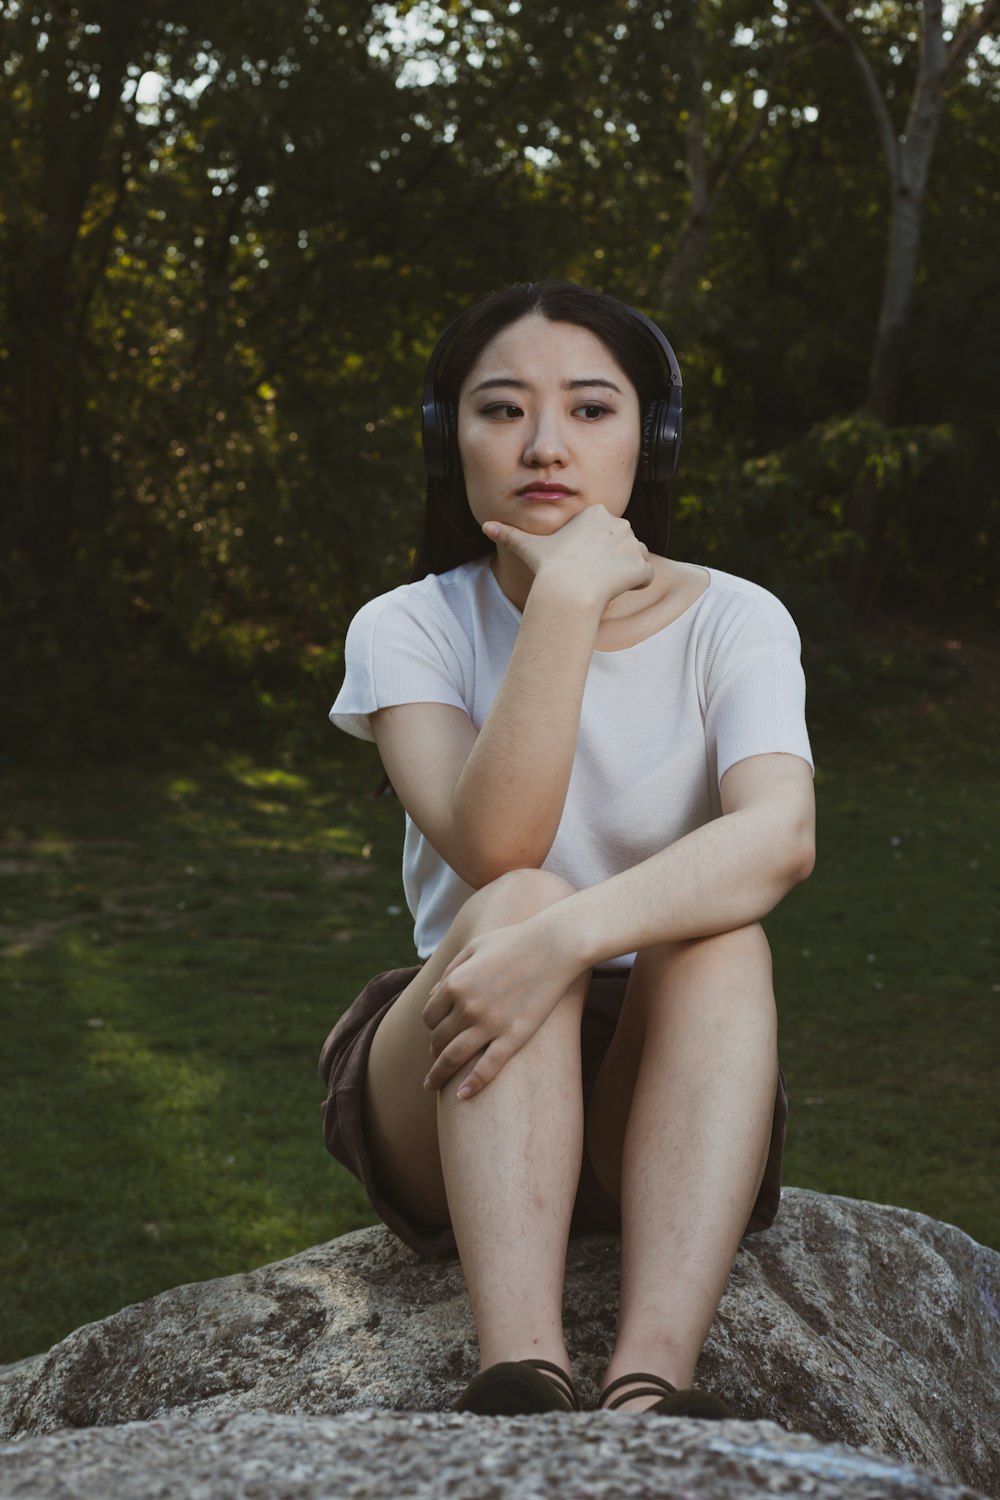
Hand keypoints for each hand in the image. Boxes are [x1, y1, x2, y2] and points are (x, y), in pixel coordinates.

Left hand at [421, 916, 585, 1099]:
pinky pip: (487, 1068)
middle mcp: (467, 1007)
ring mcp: (490, 1024)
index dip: (431, 1025)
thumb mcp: (474, 948)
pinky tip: (462, 1096)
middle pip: (438, 1038)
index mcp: (454, 984)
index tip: (437, 1029)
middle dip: (434, 1048)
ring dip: (439, 1073)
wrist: (553, 947)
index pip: (429, 1016)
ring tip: (433, 1084)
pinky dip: (472, 1085)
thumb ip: (450, 972)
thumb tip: (433, 998)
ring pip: (453, 1057)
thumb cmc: (513, 943)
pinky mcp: (513, 1037)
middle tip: (436, 1055)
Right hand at [484, 505, 652, 612]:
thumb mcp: (528, 547)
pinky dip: (636, 585)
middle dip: (611, 559)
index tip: (580, 561)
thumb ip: (510, 535)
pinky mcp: (642, 566)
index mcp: (597, 513)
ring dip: (624, 572)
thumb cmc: (548, 567)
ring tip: (602, 582)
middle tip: (590, 574)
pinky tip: (616, 590)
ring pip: (636, 558)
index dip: (594, 549)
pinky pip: (645, 577)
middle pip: (621, 543)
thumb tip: (486, 527)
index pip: (604, 530)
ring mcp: (633, 544)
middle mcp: (619, 522)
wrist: (567, 591)